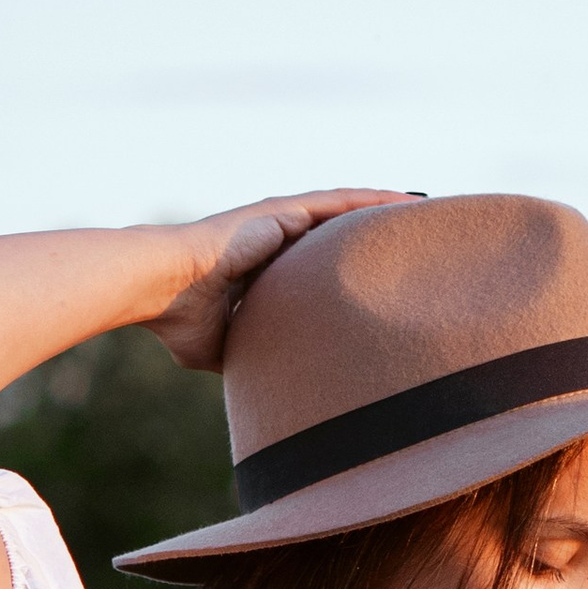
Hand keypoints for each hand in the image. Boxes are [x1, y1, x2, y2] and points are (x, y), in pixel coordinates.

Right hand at [146, 191, 410, 373]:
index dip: (350, 265)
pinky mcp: (281, 210)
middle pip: (340, 233)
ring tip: (427, 212)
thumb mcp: (221, 347)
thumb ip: (247, 357)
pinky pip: (339, 201)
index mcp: (263, 266)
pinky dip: (373, 200)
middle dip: (376, 235)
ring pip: (346, 212)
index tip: (383, 276)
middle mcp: (275, 237)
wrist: (160, 285)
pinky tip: (406, 199)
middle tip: (418, 241)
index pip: (318, 263)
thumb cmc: (177, 318)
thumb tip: (260, 389)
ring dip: (385, 211)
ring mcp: (279, 221)